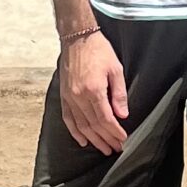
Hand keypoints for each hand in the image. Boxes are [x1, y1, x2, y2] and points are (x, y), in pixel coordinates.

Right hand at [59, 31, 129, 153]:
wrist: (77, 38)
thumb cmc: (98, 50)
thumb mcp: (116, 69)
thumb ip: (119, 94)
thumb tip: (122, 115)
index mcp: (93, 90)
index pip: (105, 119)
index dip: (114, 132)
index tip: (123, 140)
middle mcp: (79, 96)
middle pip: (94, 125)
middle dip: (106, 139)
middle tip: (116, 149)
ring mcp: (69, 97)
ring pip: (81, 125)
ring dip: (93, 139)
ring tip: (103, 148)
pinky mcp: (63, 95)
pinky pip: (68, 118)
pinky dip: (75, 132)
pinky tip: (82, 140)